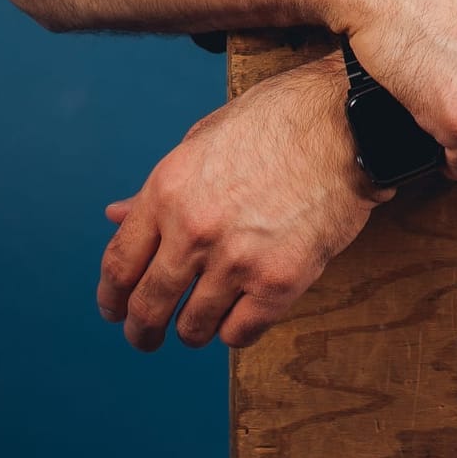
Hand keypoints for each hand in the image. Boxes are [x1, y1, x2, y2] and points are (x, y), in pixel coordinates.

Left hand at [95, 52, 391, 351]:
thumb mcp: (203, 139)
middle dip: (141, 330)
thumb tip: (114, 215)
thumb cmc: (277, 121)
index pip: (119, 264)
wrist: (345, 124)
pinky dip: (235, 329)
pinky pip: (239, 334)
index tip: (113, 309)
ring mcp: (237, 260)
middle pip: (148, 306)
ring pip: (193, 327)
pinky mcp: (279, 283)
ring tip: (201, 320)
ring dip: (193, 329)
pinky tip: (241, 312)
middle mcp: (194, 230)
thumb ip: (159, 189)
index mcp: (168, 190)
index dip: (110, 296)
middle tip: (145, 336)